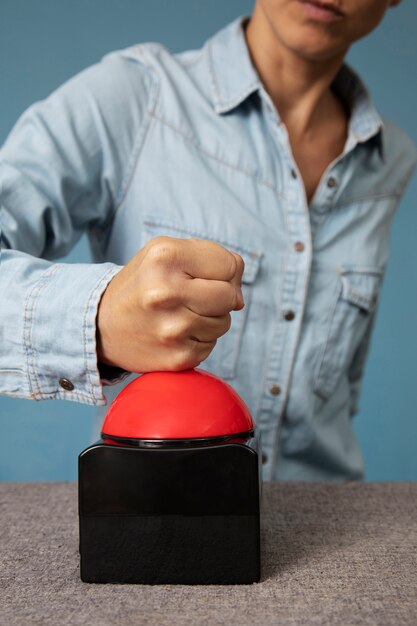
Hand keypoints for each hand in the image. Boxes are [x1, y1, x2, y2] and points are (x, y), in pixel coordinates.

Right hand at [96, 236, 243, 372]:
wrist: (101, 326)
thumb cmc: (143, 283)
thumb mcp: (167, 253)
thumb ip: (214, 259)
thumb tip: (239, 299)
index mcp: (165, 257)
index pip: (229, 264)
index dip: (223, 271)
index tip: (201, 276)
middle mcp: (166, 292)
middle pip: (230, 296)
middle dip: (220, 296)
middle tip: (192, 296)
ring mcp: (172, 329)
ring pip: (224, 322)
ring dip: (210, 319)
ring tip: (179, 314)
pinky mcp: (178, 357)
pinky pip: (212, 345)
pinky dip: (199, 339)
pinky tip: (175, 333)